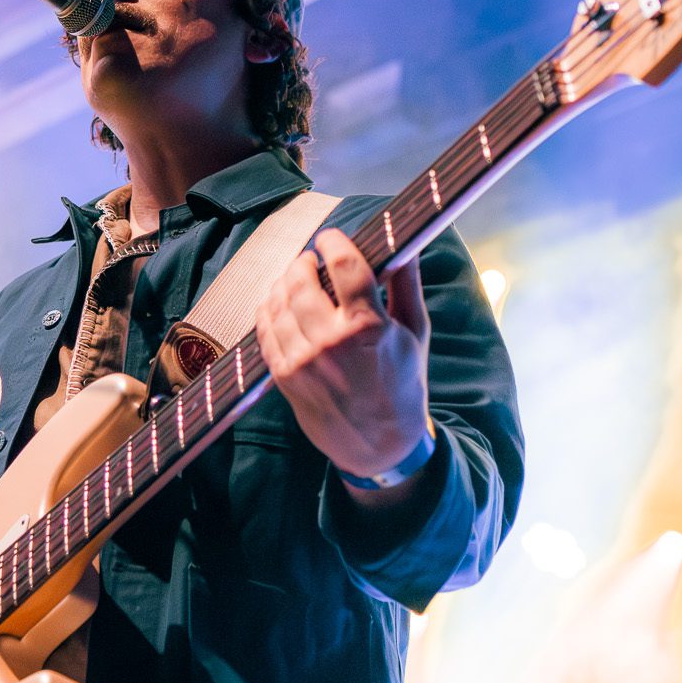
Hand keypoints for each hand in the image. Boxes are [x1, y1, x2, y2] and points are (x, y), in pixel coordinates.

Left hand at [255, 228, 431, 483]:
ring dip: (284, 282)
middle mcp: (331, 342)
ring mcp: (303, 360)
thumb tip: (406, 247)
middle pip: (302, 280)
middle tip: (311, 259)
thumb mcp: (416, 334)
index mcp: (369, 327)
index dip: (334, 243)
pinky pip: (265, 329)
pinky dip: (268, 308)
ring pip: (278, 302)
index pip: (345, 266)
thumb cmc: (403, 386)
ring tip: (295, 278)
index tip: (330, 237)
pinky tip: (277, 302)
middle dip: (304, 262)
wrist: (380, 445)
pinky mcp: (284, 376)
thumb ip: (407, 286)